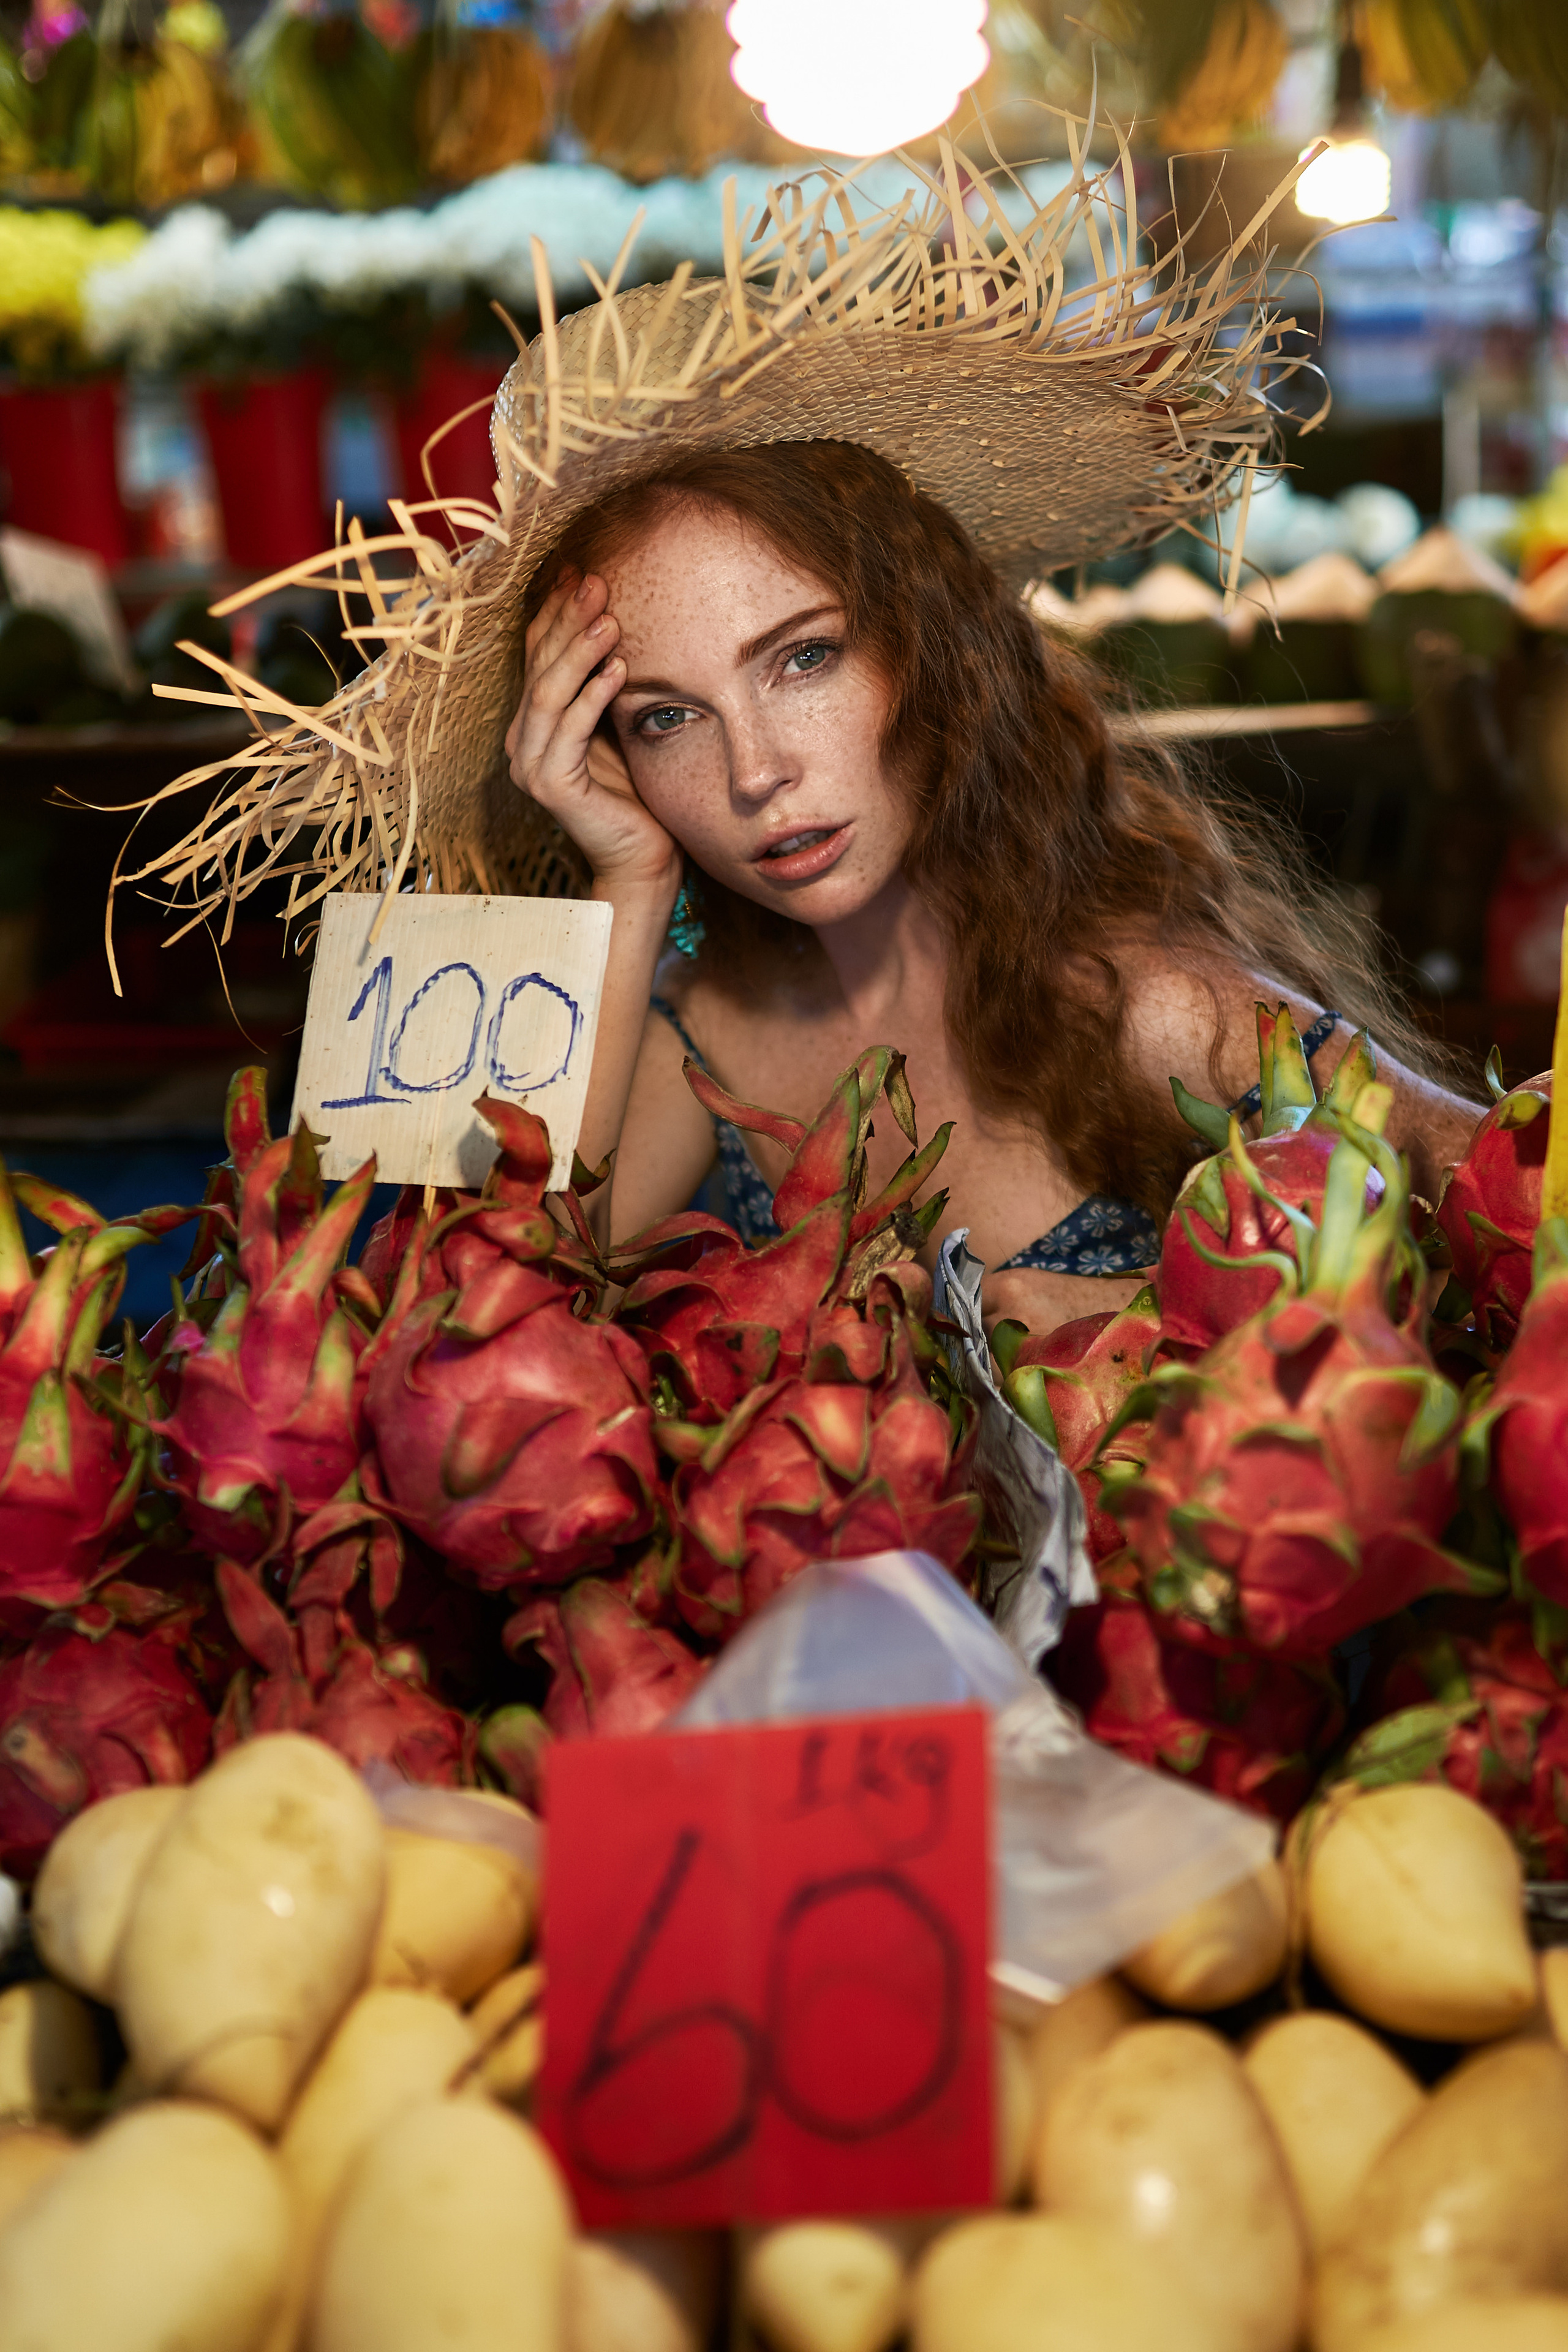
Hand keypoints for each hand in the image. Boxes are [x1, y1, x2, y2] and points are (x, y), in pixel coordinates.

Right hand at [505, 569, 678, 892]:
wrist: (645, 857)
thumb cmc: (638, 790)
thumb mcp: (617, 722)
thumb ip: (604, 683)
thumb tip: (612, 618)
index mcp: (534, 722)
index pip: (538, 654)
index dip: (556, 612)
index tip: (581, 571)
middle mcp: (523, 740)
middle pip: (540, 666)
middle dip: (567, 620)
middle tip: (595, 580)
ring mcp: (531, 764)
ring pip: (549, 694)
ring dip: (579, 652)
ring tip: (609, 619)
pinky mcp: (551, 787)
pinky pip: (570, 732)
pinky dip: (593, 697)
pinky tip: (618, 668)